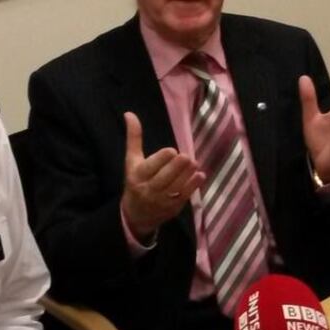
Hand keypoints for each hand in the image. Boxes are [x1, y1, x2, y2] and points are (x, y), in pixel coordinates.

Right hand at [120, 112, 204, 242]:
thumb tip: (129, 113)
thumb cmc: (135, 181)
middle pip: (165, 176)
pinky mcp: (173, 208)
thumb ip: (133, 137)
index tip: (172, 151)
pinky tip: (199, 175)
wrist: (136, 215)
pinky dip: (193, 185)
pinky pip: (185, 196)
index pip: (152, 166)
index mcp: (138, 176)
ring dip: (188, 174)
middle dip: (178, 165)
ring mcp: (162, 200)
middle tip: (186, 157)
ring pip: (177, 186)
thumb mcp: (131, 161)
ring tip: (194, 163)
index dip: (164, 158)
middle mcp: (149, 189)